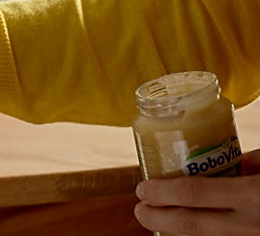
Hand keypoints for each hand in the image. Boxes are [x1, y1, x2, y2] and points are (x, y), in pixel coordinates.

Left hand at [135, 149, 259, 234]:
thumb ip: (245, 163)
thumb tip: (217, 160)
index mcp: (253, 193)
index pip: (192, 193)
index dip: (161, 192)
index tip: (142, 189)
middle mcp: (250, 222)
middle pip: (190, 225)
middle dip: (157, 218)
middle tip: (140, 210)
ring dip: (177, 229)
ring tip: (160, 219)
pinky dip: (202, 232)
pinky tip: (190, 226)